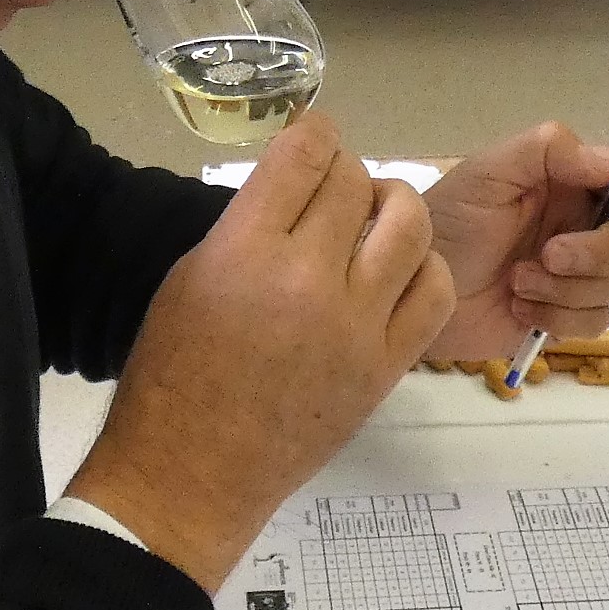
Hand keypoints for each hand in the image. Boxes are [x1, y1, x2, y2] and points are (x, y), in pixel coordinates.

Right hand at [69, 114, 453, 589]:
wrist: (193, 475)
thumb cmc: (173, 378)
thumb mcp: (191, 279)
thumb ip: (248, 227)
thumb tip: (298, 190)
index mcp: (245, 252)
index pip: (303, 155)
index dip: (313, 134)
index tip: (313, 140)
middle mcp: (309, 279)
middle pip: (355, 183)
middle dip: (346, 172)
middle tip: (334, 191)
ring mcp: (357, 325)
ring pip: (411, 226)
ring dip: (393, 209)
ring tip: (373, 224)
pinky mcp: (387, 366)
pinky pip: (435, 292)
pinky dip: (425, 267)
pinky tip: (399, 273)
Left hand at [418, 123, 608, 360]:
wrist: (411, 287)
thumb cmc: (447, 221)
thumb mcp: (490, 170)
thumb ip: (552, 150)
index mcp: (573, 183)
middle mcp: (584, 225)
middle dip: (599, 252)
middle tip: (548, 256)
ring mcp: (578, 275)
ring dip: (568, 287)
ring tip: (517, 281)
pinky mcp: (566, 316)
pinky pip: (595, 321)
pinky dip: (557, 316)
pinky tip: (518, 308)